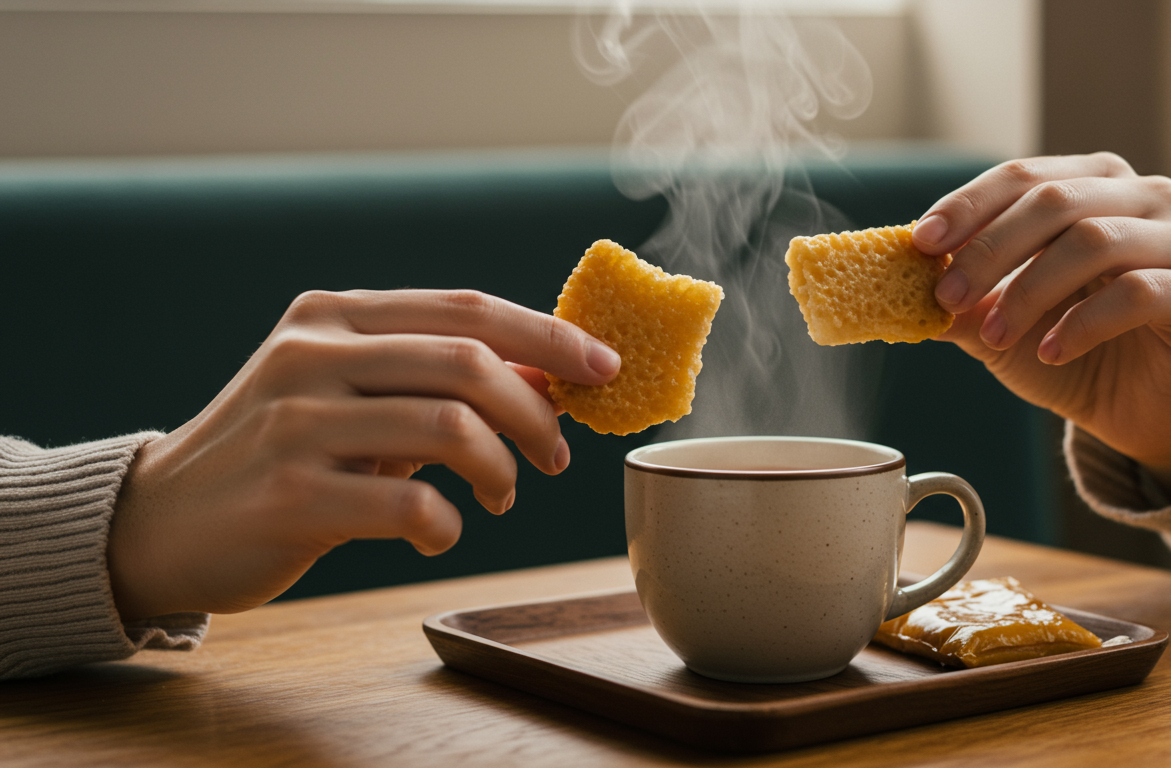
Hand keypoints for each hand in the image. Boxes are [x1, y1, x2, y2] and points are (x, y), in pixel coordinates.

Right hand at [107, 290, 618, 619]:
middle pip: (469, 362)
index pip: (466, 309)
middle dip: (537, 411)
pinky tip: (438, 534)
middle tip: (556, 454)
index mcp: (334, 317)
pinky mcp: (288, 496)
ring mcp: (295, 422)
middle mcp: (312, 354)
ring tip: (501, 496)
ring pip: (450, 428)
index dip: (550, 334)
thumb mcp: (350, 396)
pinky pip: (412, 506)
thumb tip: (550, 373)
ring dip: (502, 470)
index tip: (606, 367)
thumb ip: (433, 378)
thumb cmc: (281, 454)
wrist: (161, 523)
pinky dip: (449, 525)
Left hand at [911, 153, 1170, 496]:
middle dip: (990, 250)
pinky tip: (1050, 351)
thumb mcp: (1000, 323)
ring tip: (997, 336)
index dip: (968, 206)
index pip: (1023, 175)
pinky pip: (1140, 293)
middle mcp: (1145, 198)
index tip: (921, 243)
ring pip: (1096, 241)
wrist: (1139, 413)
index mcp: (1093, 185)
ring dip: (1030, 290)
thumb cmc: (1071, 351)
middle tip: (946, 297)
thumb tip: (898, 283)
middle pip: (1056, 201)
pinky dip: (1083, 322)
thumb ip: (961, 298)